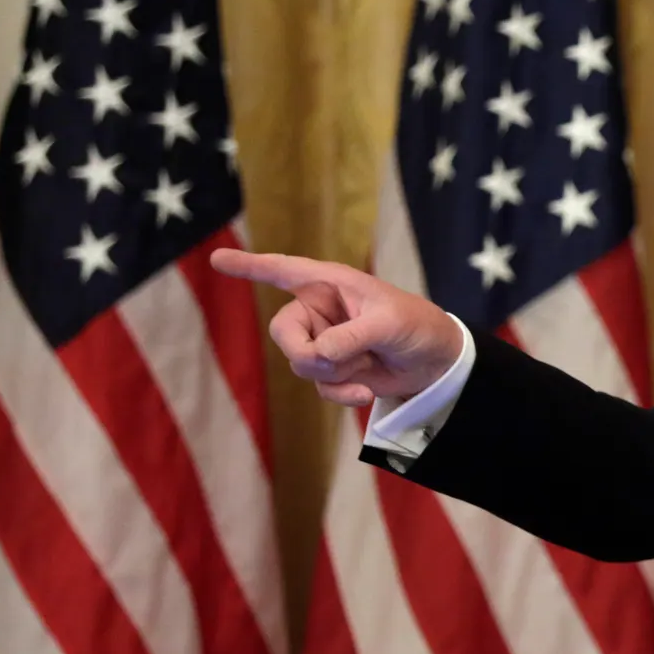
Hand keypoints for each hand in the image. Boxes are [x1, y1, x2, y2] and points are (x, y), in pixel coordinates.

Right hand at [211, 249, 461, 407]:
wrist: (436, 361)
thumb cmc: (416, 326)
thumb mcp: (389, 325)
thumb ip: (351, 337)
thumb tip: (318, 356)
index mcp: (330, 284)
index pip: (282, 271)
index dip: (249, 266)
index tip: (217, 259)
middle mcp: (320, 310)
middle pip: (283, 333)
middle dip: (303, 352)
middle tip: (327, 361)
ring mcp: (324, 341)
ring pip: (301, 363)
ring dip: (333, 373)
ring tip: (366, 365)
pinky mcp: (333, 370)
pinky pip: (320, 386)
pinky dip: (341, 393)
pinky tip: (366, 392)